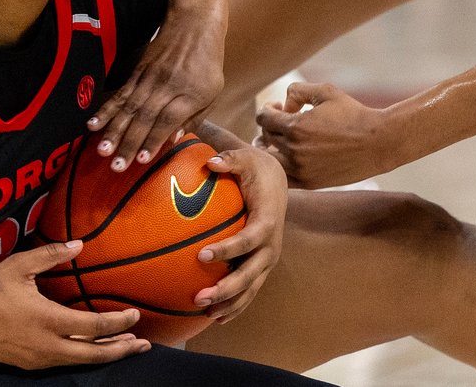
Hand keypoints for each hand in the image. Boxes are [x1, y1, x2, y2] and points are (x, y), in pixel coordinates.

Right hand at [0, 241, 149, 368]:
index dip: (118, 322)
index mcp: (48, 320)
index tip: (134, 315)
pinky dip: (85, 356)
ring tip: (125, 346)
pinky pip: (65, 362)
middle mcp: (47, 345)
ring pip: (80, 361)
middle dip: (122, 350)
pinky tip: (92, 348)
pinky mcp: (31, 364)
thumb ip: (51, 254)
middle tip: (143, 344)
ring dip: (105, 354)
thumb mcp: (19, 266)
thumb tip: (80, 244)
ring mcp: (39, 358)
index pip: (94, 326)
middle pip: (94, 354)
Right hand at [88, 7, 223, 172]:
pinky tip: (93, 124)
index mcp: (190, 93)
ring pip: (129, 107)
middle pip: (145, 117)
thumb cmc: (207, 63)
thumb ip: (194, 119)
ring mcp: (150, 77)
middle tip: (116, 166)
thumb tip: (172, 142)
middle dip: (129, 143)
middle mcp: (168, 86)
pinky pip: (120, 93)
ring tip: (102, 150)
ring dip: (113, 130)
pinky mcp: (137, 71)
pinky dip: (106, 110)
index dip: (153, 139)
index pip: (168, 119)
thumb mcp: (213, 92)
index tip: (141, 160)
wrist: (193, 24)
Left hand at [192, 147, 286, 322]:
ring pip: (251, 288)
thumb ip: (229, 159)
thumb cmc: (255, 168)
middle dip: (227, 289)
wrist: (277, 181)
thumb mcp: (245, 158)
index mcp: (267, 221)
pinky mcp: (262, 266)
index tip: (201, 256)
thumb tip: (210, 162)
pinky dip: (235, 305)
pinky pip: (250, 290)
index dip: (228, 250)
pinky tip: (215, 318)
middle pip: (251, 273)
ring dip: (230, 303)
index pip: (249, 240)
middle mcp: (271, 245)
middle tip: (199, 297)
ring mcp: (267, 258)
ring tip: (205, 314)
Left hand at [254, 82, 399, 188]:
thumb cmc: (353, 114)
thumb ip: (297, 91)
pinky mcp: (309, 183)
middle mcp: (293, 150)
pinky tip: (289, 157)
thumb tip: (283, 105)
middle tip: (283, 121)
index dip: (268, 110)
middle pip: (264, 138)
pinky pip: (282, 177)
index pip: (263, 118)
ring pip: (269, 160)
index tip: (279, 108)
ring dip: (270, 148)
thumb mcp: (326, 91)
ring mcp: (300, 169)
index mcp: (295, 126)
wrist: (378, 142)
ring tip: (281, 140)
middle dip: (270, 126)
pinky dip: (280, 167)